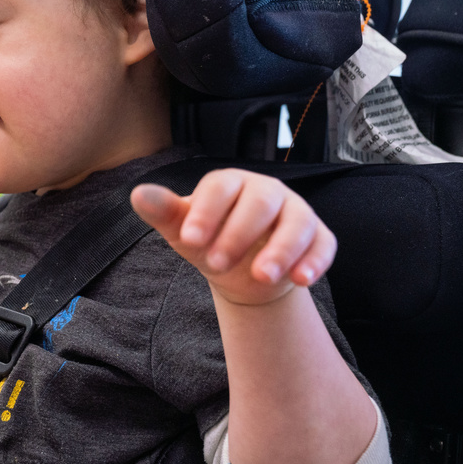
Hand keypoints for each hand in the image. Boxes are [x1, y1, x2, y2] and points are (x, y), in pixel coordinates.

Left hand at [130, 168, 335, 305]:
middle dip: (239, 233)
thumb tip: (138, 194)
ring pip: (297, 222)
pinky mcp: (318, 236)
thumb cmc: (209, 240)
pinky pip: (324, 244)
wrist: (241, 270)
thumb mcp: (183, 230)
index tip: (188, 239)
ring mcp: (295, 212)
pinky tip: (301, 280)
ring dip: (282, 249)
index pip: (219, 188)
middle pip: (260, 203)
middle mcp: (266, 192)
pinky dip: (316, 261)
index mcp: (230, 183)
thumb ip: (164, 213)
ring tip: (261, 276)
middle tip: (216, 264)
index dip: (206, 212)